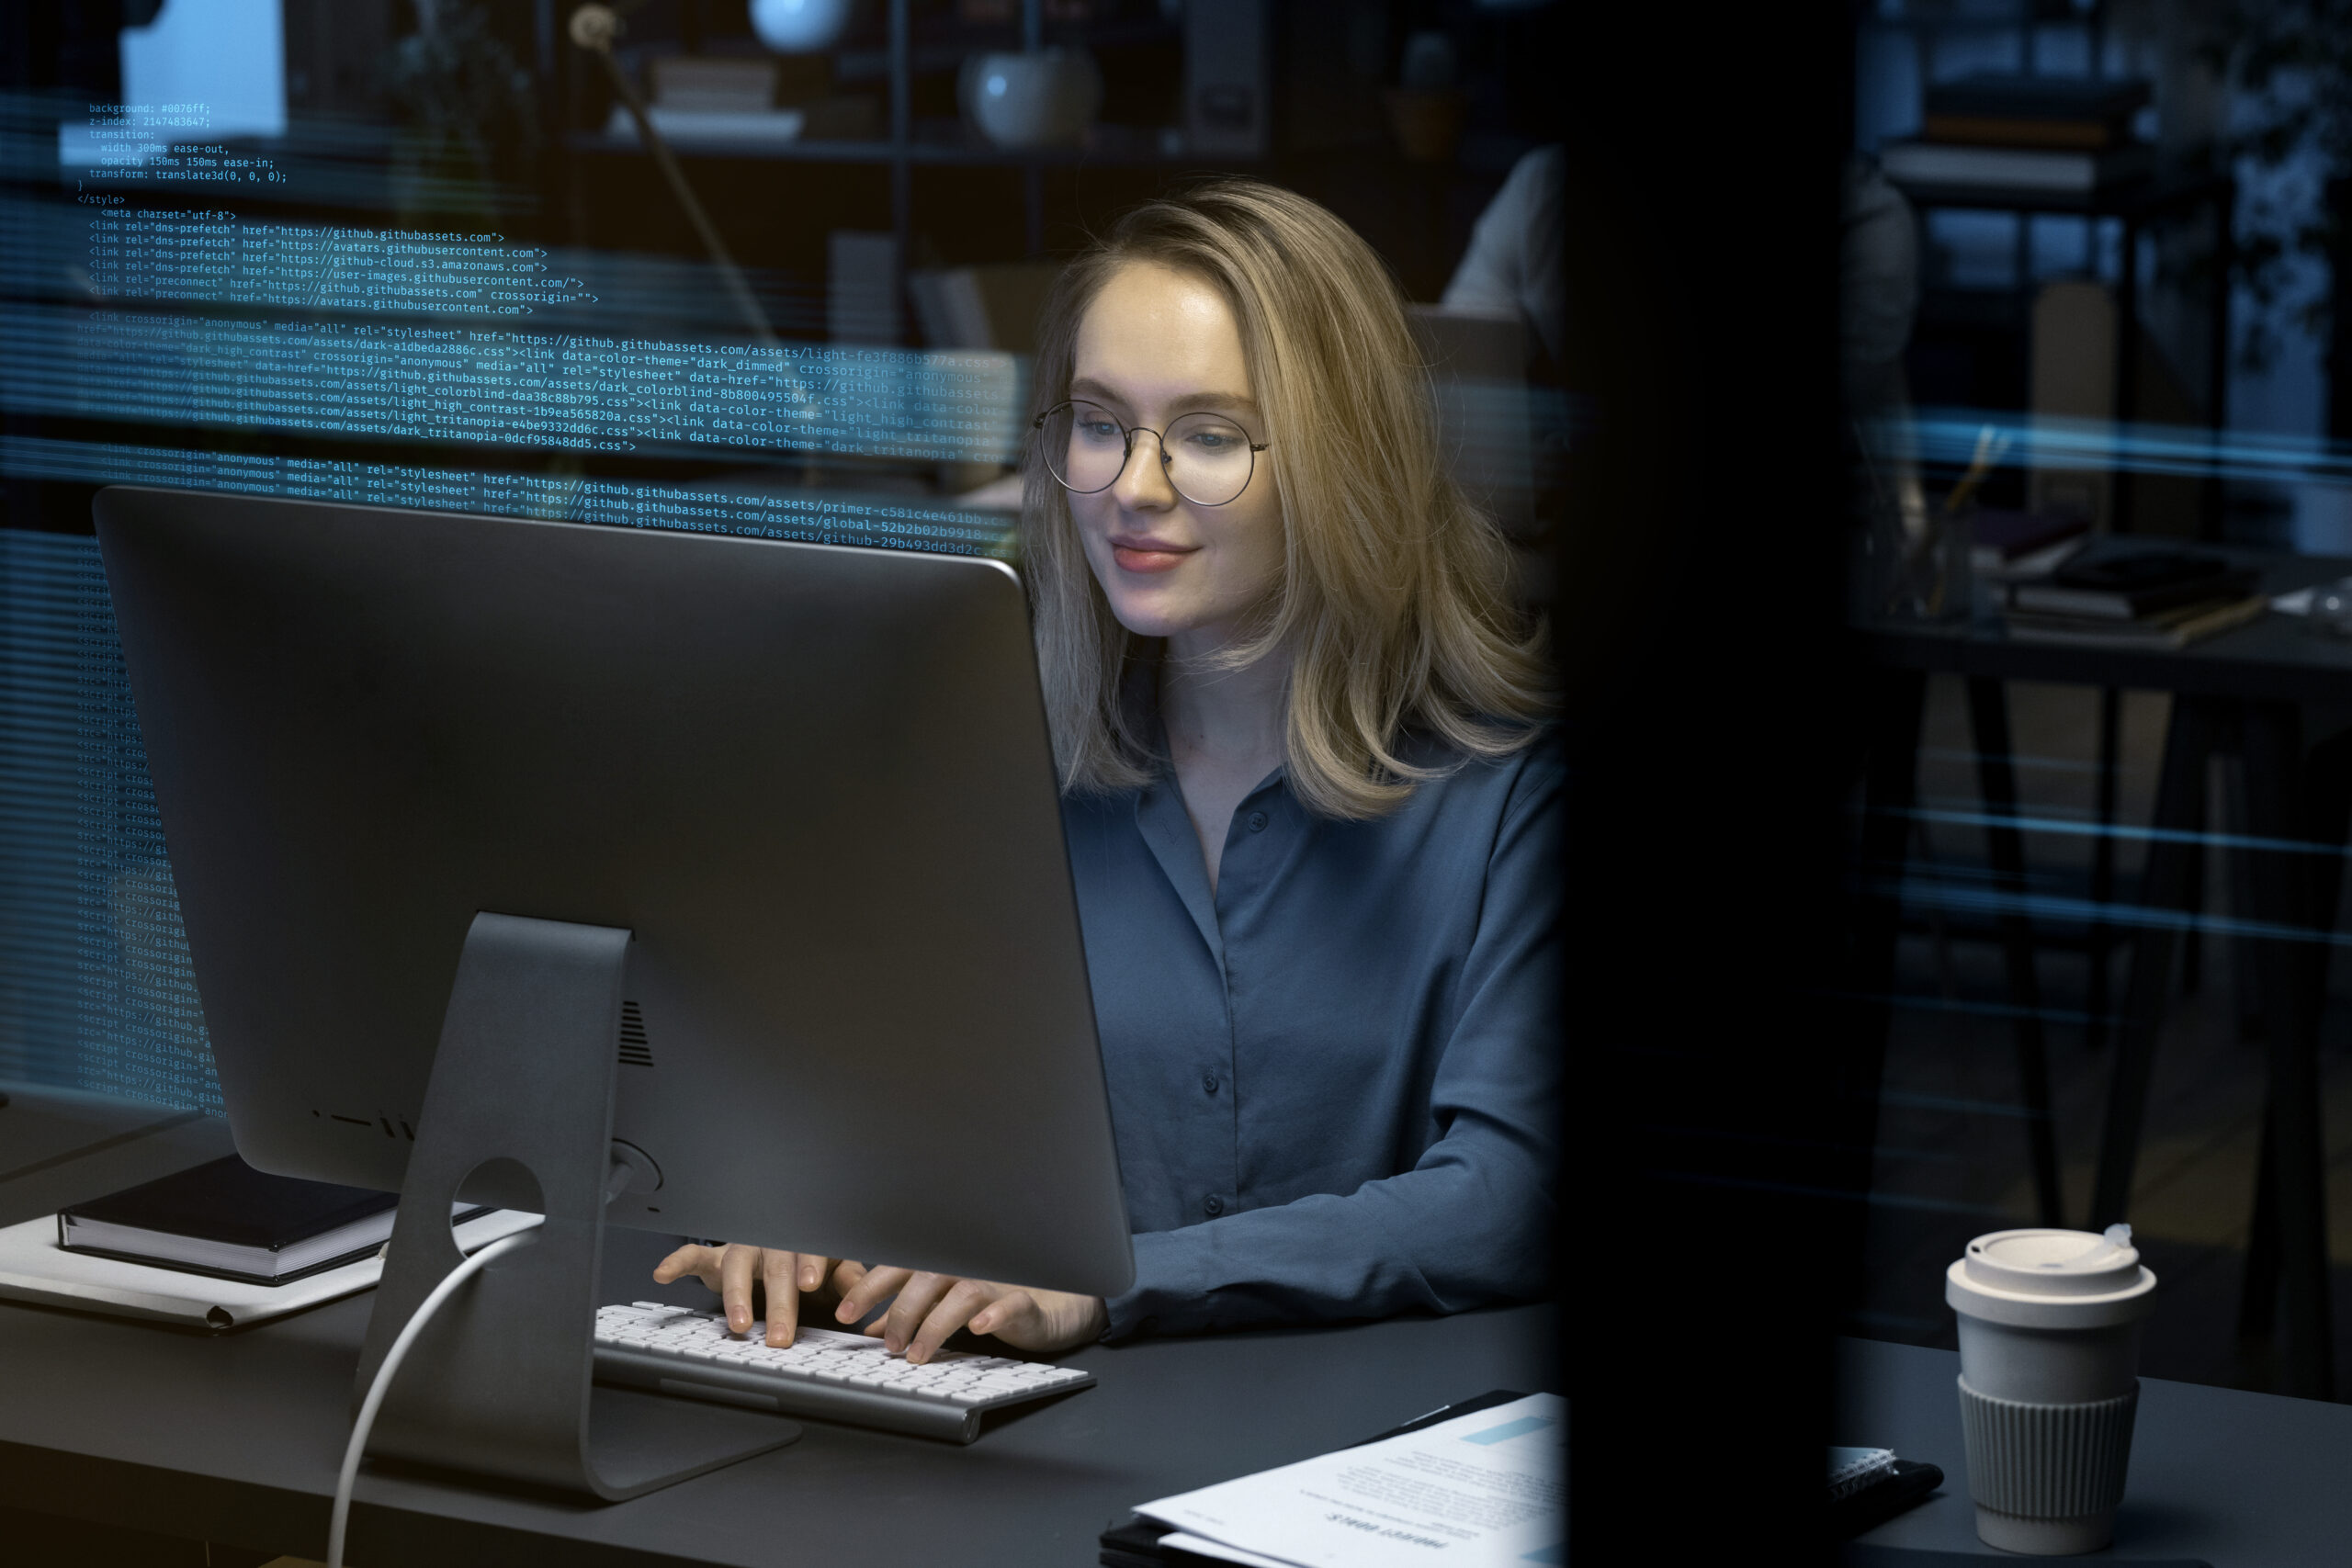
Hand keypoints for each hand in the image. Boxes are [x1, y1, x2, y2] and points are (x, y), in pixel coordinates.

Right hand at [652, 1242, 859, 1347]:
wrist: (780, 1245)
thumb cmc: (808, 1262)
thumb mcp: (834, 1270)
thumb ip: (848, 1279)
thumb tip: (863, 1293)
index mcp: (805, 1242)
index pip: (810, 1250)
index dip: (809, 1265)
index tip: (809, 1285)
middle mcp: (772, 1241)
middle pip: (774, 1267)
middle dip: (778, 1302)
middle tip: (780, 1336)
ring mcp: (742, 1248)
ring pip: (736, 1264)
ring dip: (736, 1295)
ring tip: (738, 1324)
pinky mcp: (716, 1258)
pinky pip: (694, 1256)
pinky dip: (677, 1263)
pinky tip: (663, 1274)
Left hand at [830, 1262, 1107, 1364]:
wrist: (1052, 1303)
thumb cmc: (994, 1299)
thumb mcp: (945, 1307)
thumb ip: (911, 1314)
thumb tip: (872, 1329)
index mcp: (942, 1266)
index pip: (899, 1268)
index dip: (869, 1288)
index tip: (843, 1313)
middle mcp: (965, 1267)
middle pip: (926, 1278)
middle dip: (900, 1311)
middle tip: (888, 1346)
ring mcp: (996, 1282)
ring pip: (961, 1293)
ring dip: (935, 1324)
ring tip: (918, 1354)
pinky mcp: (1023, 1302)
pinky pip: (1009, 1304)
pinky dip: (992, 1315)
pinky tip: (977, 1328)